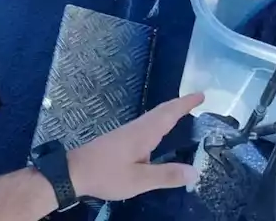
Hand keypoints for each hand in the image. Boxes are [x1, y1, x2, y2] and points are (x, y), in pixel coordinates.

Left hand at [67, 91, 205, 200]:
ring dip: (169, 112)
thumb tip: (195, 171)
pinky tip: (159, 132)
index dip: (185, 104)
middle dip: (179, 104)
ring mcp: (127, 133)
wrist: (74, 172)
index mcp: (143, 133)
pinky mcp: (120, 140)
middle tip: (197, 99)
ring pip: (152, 117)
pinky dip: (159, 121)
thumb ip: (166, 175)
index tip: (201, 94)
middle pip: (160, 111)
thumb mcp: (139, 180)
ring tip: (184, 112)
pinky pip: (146, 125)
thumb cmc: (106, 174)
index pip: (168, 114)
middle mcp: (136, 128)